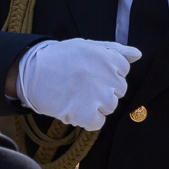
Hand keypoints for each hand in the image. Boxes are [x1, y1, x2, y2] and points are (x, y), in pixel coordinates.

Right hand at [16, 38, 139, 129]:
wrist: (31, 72)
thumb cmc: (59, 58)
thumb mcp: (86, 46)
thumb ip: (114, 50)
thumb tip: (138, 54)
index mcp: (106, 57)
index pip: (123, 69)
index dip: (106, 72)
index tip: (90, 70)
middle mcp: (105, 76)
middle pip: (119, 89)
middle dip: (104, 88)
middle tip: (82, 83)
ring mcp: (97, 97)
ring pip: (110, 106)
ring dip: (96, 104)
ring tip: (76, 95)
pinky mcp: (86, 114)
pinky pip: (98, 122)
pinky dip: (87, 119)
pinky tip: (74, 107)